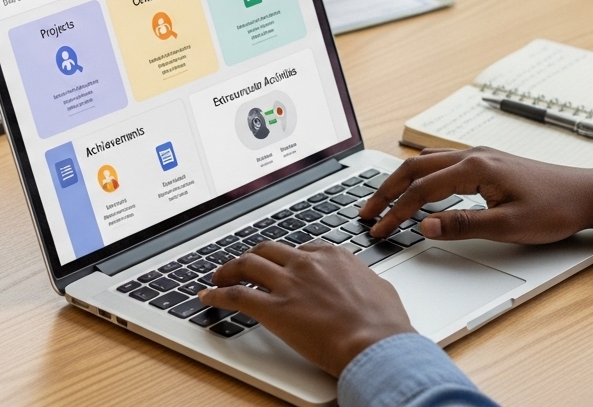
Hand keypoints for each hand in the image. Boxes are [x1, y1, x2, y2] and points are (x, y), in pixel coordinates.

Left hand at [198, 241, 414, 376]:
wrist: (376, 343)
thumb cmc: (384, 323)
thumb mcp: (380, 289)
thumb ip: (364, 283)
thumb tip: (365, 286)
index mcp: (333, 256)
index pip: (299, 250)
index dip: (284, 259)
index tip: (278, 266)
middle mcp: (307, 264)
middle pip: (267, 250)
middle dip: (251, 257)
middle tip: (241, 266)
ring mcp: (289, 284)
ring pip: (247, 265)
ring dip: (228, 270)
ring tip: (218, 277)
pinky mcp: (274, 309)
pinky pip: (237, 296)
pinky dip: (218, 295)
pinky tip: (209, 297)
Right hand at [359, 146, 592, 241]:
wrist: (587, 194)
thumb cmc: (555, 209)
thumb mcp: (508, 226)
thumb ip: (462, 226)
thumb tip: (423, 226)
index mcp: (475, 168)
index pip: (421, 190)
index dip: (395, 211)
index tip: (377, 229)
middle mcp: (473, 156)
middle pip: (415, 168)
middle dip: (386, 191)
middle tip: (365, 212)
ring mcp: (480, 156)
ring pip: (426, 163)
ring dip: (401, 181)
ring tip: (382, 201)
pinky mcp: (487, 162)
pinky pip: (442, 164)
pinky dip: (420, 176)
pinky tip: (418, 188)